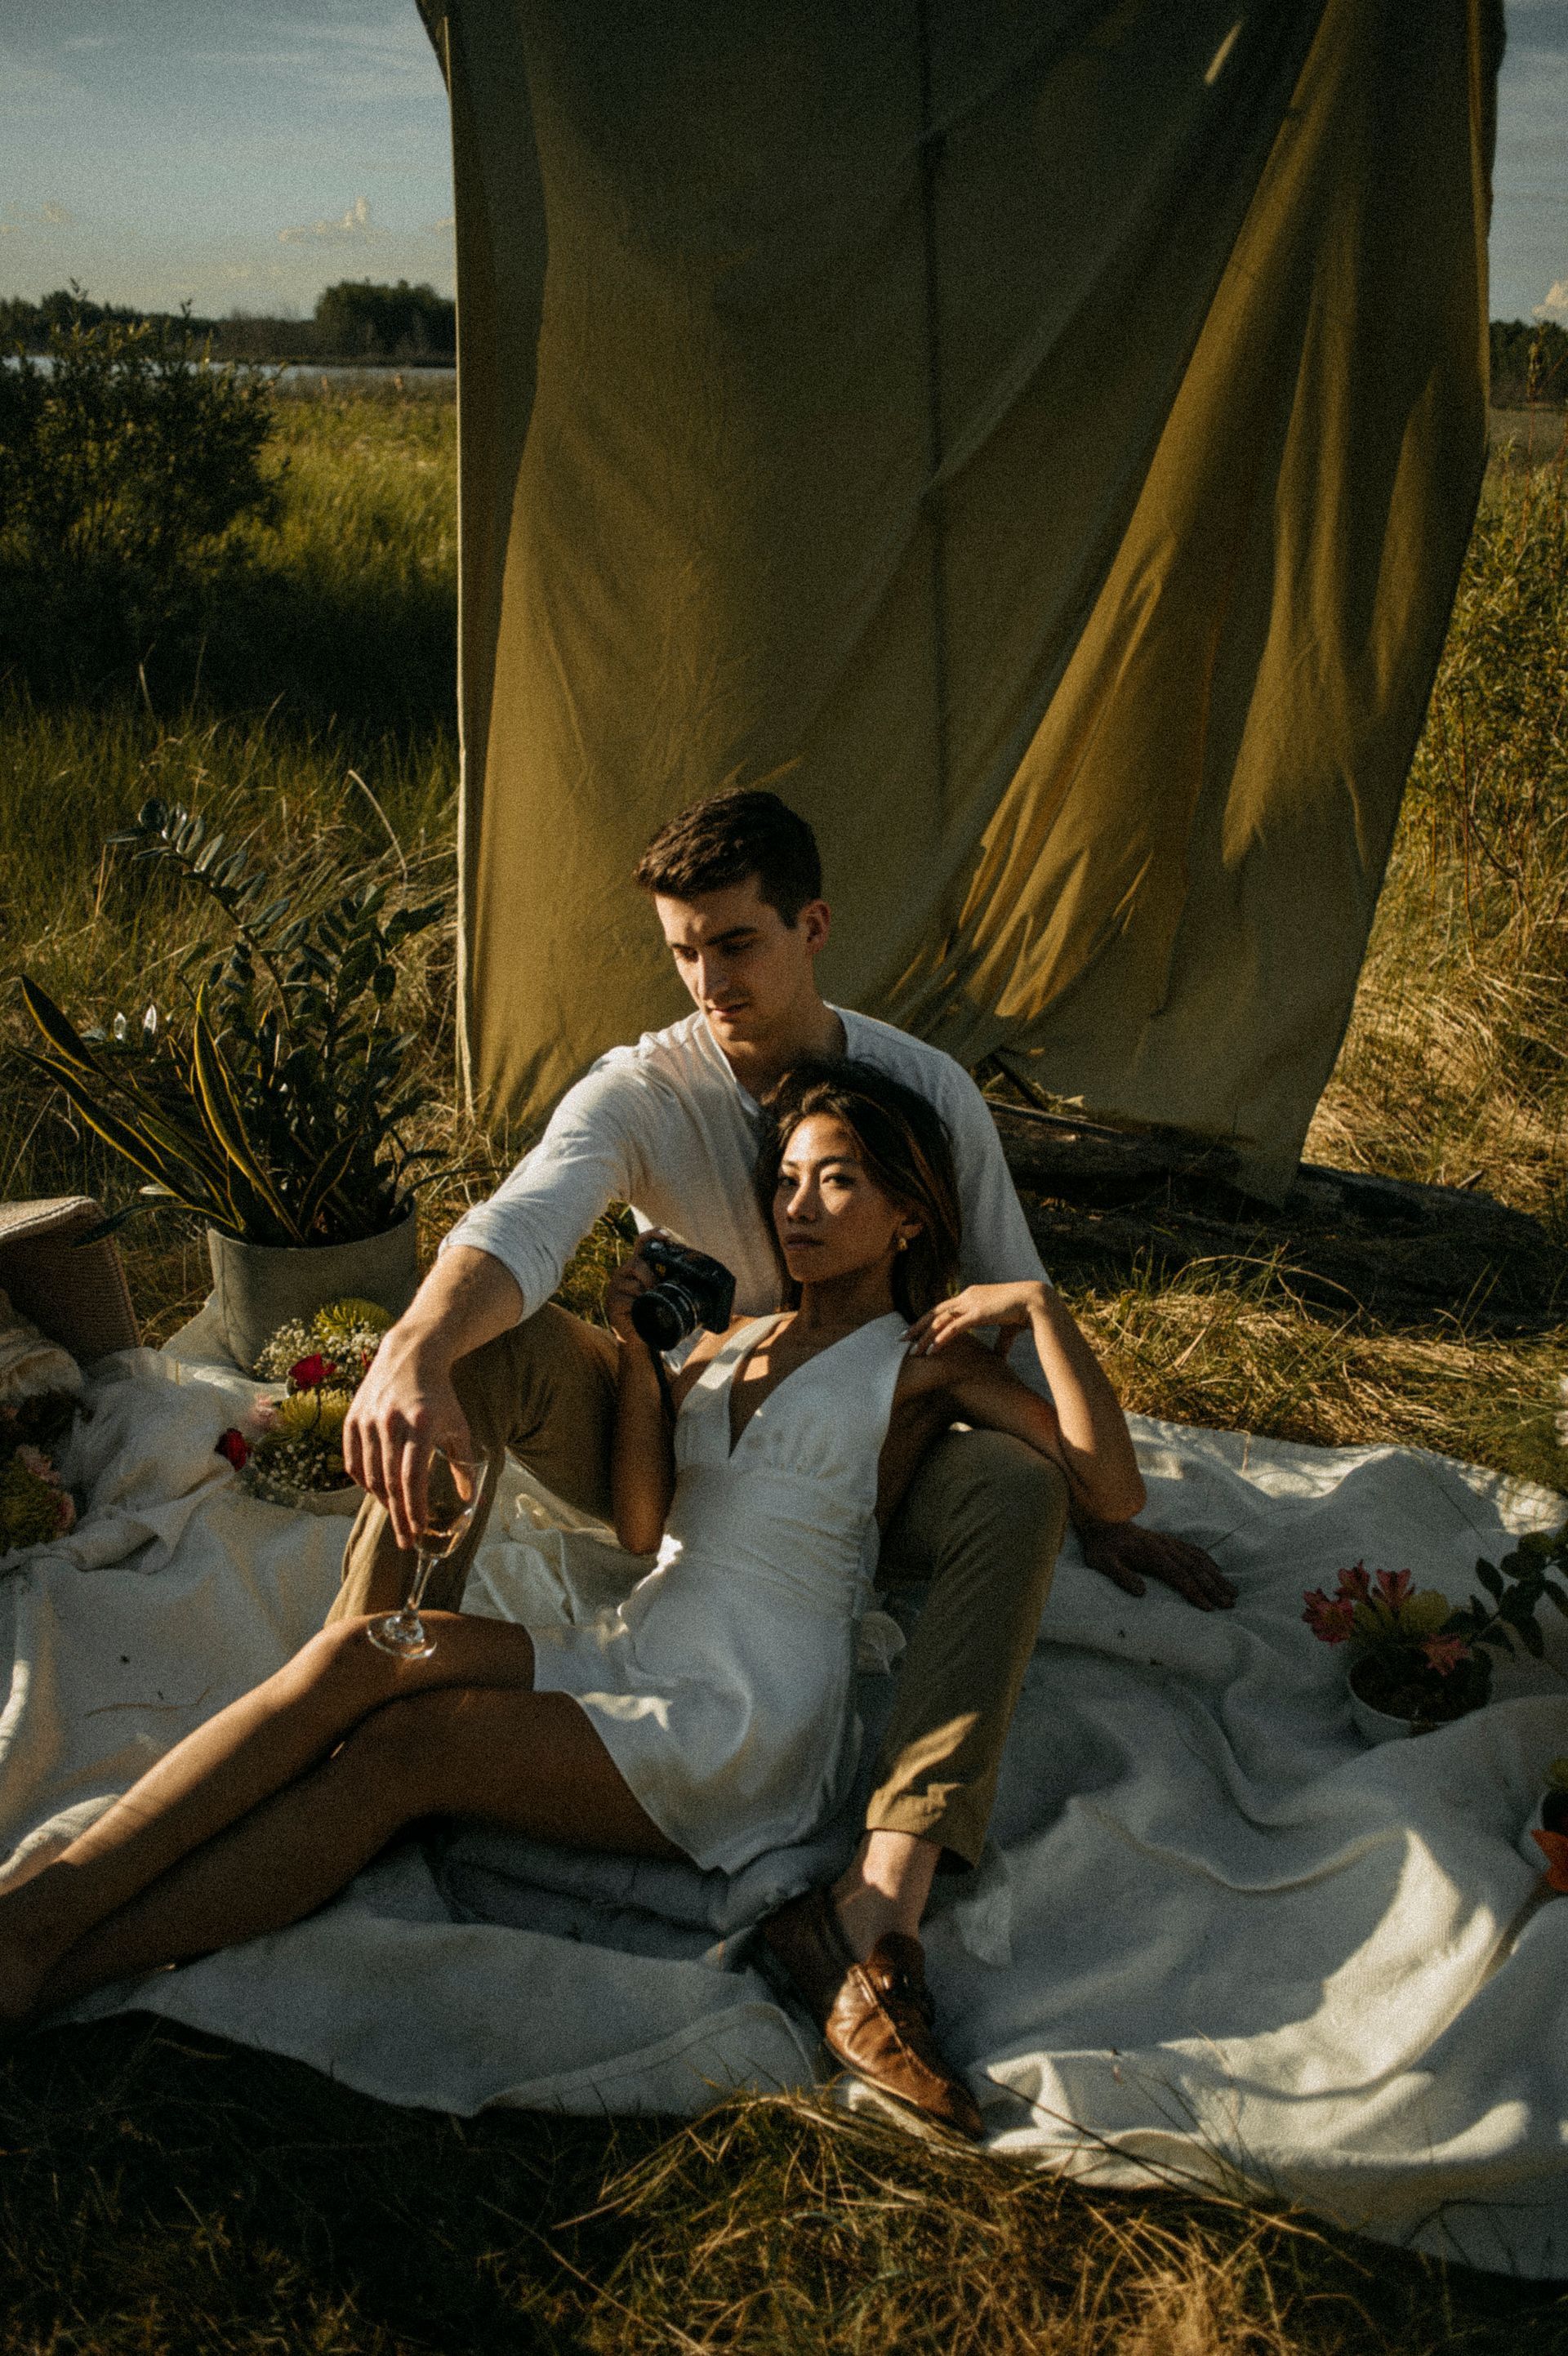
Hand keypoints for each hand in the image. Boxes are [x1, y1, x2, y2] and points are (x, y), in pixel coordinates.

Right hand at [342, 1323, 474, 1553]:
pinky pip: (353, 1461)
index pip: (413, 1476)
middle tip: (405, 1540)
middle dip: (399, 1515)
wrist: (410, 1356)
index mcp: (420, 1424)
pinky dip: (364, 1482)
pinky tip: (377, 1492)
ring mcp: (368, 1420)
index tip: (419, 1529)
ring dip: (383, 1501)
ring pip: (370, 1474)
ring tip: (396, 1516)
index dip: (415, 1506)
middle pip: (390, 1481)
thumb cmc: (440, 1396)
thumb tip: (469, 1499)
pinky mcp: (353, 1419)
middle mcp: (390, 1422)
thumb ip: (463, 1462)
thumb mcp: (458, 1425)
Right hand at [603, 1229, 668, 1343]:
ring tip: (651, 1304)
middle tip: (658, 1290)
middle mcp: (624, 1272)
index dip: (653, 1235)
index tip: (666, 1236)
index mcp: (638, 1266)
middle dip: (652, 1277)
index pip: (642, 1243)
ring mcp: (616, 1286)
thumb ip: (670, 1280)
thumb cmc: (652, 1312)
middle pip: (638, 1262)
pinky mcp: (612, 1302)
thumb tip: (699, 1274)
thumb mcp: (662, 1293)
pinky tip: (640, 1312)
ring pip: (635, 1282)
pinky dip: (638, 1307)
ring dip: (647, 1293)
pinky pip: (628, 1300)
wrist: (638, 1337)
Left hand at [905, 1281, 1049, 1358]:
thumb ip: (1000, 1341)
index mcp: (973, 1296)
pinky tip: (930, 1351)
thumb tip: (998, 1357)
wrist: (1036, 1302)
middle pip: (935, 1312)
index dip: (929, 1319)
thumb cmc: (1024, 1313)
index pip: (944, 1308)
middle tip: (903, 1340)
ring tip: (913, 1352)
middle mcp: (967, 1296)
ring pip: (940, 1321)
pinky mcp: (976, 1312)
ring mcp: (971, 1302)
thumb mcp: (1007, 1329)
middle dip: (917, 1326)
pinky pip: (952, 1328)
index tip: (916, 1331)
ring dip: (925, 1337)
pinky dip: (940, 1339)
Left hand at [1077, 1519, 1237, 1611]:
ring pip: (1198, 1560)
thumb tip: (1141, 1593)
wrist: (1102, 1520)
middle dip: (1214, 1588)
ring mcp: (1168, 1543)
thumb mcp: (1103, 1563)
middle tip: (1230, 1604)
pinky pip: (1193, 1550)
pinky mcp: (1168, 1541)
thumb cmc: (1102, 1547)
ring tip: (1232, 1591)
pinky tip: (1217, 1570)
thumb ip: (1121, 1576)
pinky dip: (1208, 1561)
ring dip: (1216, 1576)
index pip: (1179, 1576)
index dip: (1195, 1592)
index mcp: (1152, 1555)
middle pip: (1195, 1569)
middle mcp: (1165, 1548)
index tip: (1210, 1608)